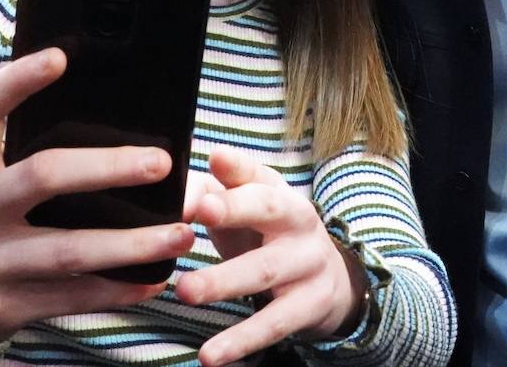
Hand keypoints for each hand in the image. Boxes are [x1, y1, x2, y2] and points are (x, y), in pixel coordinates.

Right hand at [0, 47, 196, 359]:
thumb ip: (16, 154)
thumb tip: (102, 115)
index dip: (18, 81)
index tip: (61, 57)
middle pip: (42, 176)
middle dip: (108, 167)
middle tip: (161, 162)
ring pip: (69, 250)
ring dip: (132, 244)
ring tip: (182, 233)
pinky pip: (70, 297)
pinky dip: (117, 289)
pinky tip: (154, 278)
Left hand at [176, 148, 367, 366]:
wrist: (328, 279)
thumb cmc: (266, 236)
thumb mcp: (242, 211)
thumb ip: (206, 195)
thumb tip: (177, 197)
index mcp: (277, 190)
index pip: (255, 172)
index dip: (235, 167)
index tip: (213, 160)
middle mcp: (298, 219)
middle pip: (268, 207)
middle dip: (235, 208)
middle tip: (200, 211)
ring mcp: (307, 262)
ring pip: (264, 269)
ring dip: (224, 280)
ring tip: (185, 290)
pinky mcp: (310, 304)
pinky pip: (273, 323)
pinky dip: (241, 340)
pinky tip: (209, 355)